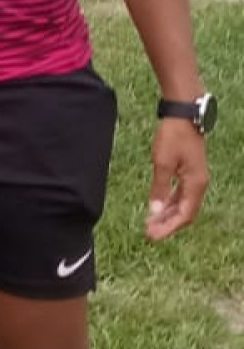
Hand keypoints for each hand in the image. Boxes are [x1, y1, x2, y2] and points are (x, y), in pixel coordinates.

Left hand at [145, 119, 209, 239]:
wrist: (183, 114)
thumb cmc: (173, 136)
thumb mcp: (162, 163)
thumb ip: (159, 188)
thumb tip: (155, 211)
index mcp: (196, 184)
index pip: (184, 215)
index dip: (168, 228)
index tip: (152, 235)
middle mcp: (199, 184)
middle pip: (185, 212)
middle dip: (167, 224)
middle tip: (148, 232)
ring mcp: (195, 177)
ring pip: (183, 203)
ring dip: (168, 214)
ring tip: (151, 222)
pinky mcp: (190, 171)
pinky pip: (181, 193)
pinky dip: (170, 201)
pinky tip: (158, 206)